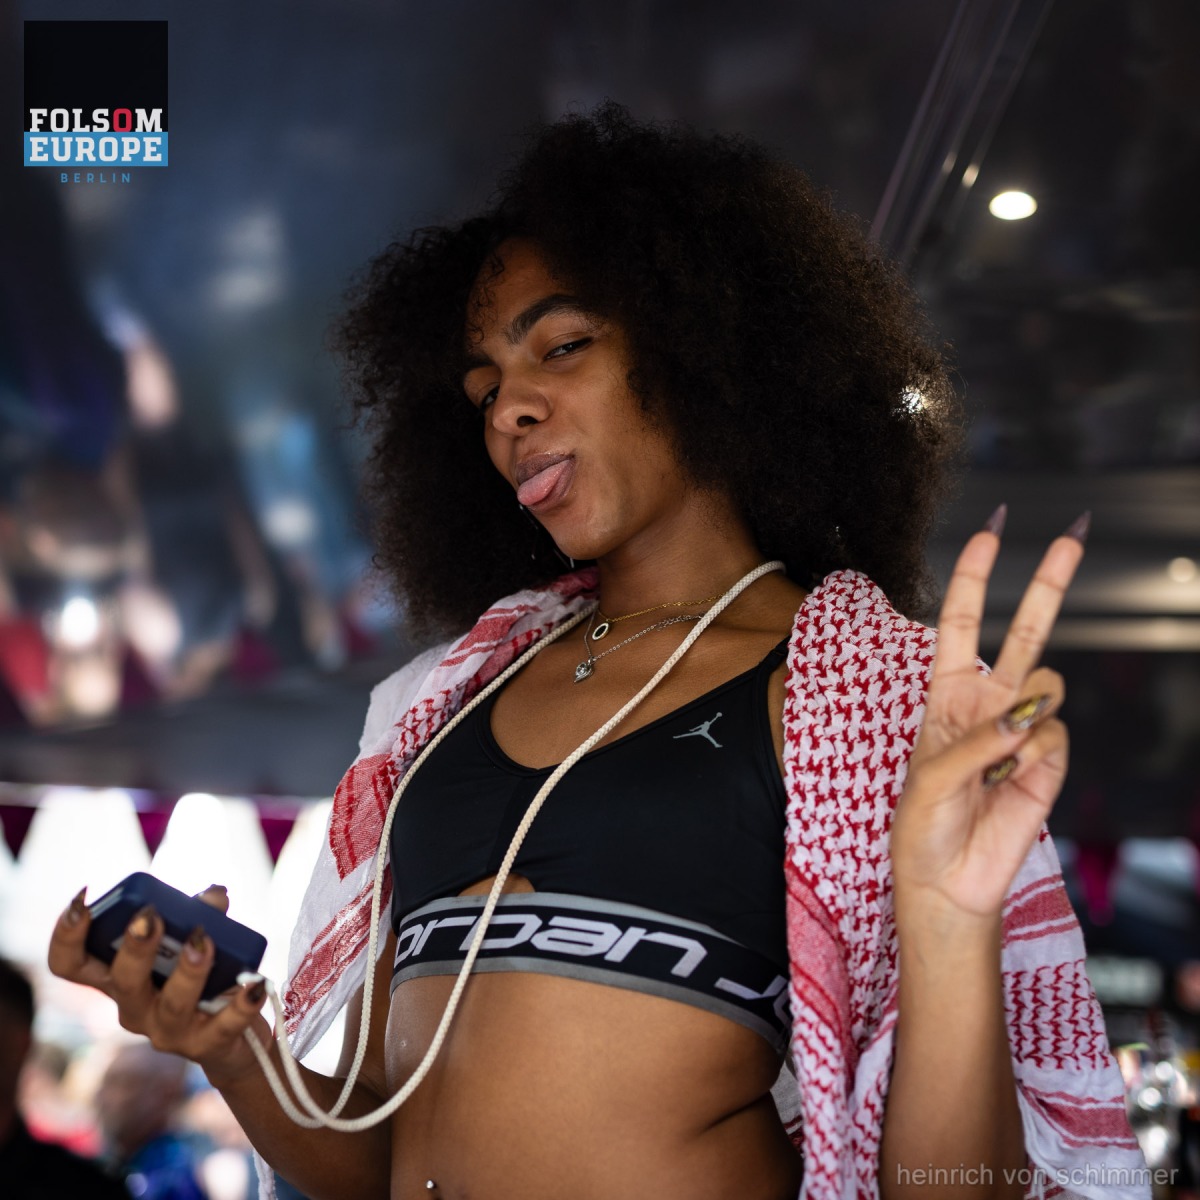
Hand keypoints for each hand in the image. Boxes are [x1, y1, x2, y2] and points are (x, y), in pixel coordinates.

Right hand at [47, 884, 269, 1087]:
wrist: (235, 1039)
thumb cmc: (203, 979)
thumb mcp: (194, 942)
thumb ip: (202, 913)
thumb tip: (213, 895)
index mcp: (120, 979)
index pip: (72, 965)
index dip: (66, 937)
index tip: (81, 903)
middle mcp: (136, 1008)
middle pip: (120, 982)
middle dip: (134, 948)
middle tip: (150, 917)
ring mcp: (169, 1031)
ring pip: (172, 1004)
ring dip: (187, 970)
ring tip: (203, 942)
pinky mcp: (208, 1045)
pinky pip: (223, 1026)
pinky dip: (241, 1004)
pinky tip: (254, 984)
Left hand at [890, 510, 1085, 922]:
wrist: (948, 880)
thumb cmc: (922, 825)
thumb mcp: (929, 777)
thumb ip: (974, 743)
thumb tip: (1024, 722)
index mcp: (947, 695)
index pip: (960, 624)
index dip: (973, 580)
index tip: (990, 534)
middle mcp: (989, 704)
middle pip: (1023, 631)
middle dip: (1047, 584)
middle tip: (1072, 537)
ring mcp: (1023, 731)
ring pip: (1048, 681)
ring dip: (1026, 710)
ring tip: (998, 755)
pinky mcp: (1049, 762)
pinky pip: (1055, 734)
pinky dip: (1035, 753)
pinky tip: (1012, 779)